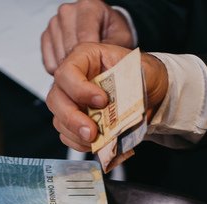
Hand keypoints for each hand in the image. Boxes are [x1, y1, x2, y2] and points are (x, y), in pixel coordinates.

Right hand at [41, 0, 134, 74]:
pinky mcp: (46, 36)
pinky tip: (73, 65)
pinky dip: (61, 70)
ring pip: (59, 58)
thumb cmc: (113, 31)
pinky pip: (49, 63)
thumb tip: (102, 69)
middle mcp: (67, 11)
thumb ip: (112, 50)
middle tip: (94, 73)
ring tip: (85, 67)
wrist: (104, 27)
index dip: (91, 59)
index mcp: (88, 6)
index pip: (84, 37)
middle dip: (82, 65)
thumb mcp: (122, 39)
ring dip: (72, 68)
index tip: (99, 73)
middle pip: (70, 48)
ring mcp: (54, 23)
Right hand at [46, 42, 167, 149]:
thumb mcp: (145, 70)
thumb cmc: (144, 75)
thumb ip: (132, 83)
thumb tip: (120, 101)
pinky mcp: (75, 119)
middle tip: (92, 131)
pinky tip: (96, 142)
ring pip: (59, 118)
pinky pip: (67, 134)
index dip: (79, 89)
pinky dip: (79, 142)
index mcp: (86, 57)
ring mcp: (71, 100)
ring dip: (76, 134)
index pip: (67, 71)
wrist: (150, 92)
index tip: (102, 101)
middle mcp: (73, 78)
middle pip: (56, 98)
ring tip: (98, 139)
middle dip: (72, 118)